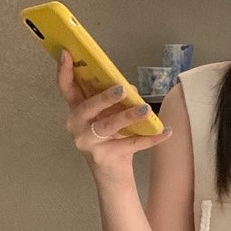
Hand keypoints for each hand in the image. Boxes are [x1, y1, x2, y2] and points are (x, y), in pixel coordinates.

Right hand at [57, 49, 171, 177]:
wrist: (112, 177)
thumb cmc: (110, 142)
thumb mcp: (110, 118)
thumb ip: (116, 102)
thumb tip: (130, 88)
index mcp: (77, 112)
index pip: (66, 89)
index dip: (64, 71)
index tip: (67, 53)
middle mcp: (76, 126)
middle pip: (87, 107)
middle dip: (105, 97)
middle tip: (122, 88)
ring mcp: (88, 143)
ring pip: (108, 126)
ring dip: (128, 116)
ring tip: (146, 109)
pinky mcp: (104, 157)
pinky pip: (130, 144)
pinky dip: (150, 138)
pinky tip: (166, 132)